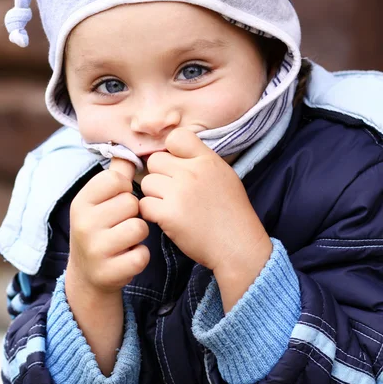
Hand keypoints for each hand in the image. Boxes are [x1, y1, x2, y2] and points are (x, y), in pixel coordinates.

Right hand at [67, 157, 149, 295]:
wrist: (87, 276)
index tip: (116, 202)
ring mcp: (95, 249)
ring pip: (140, 228)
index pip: (116, 180)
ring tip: (125, 240)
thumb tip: (128, 149)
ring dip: (138, 235)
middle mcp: (84, 224)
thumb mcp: (98, 203)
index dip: (124, 190)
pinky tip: (127, 257)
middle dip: (133, 214)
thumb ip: (115, 177)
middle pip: (132, 203)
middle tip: (119, 225)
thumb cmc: (98, 230)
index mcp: (81, 202)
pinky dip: (140, 256)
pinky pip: (142, 255)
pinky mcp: (110, 271)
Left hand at [139, 129, 271, 290]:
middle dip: (160, 176)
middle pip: (155, 161)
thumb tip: (174, 153)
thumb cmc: (232, 214)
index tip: (177, 167)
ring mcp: (179, 193)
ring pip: (147, 183)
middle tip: (172, 192)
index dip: (171, 152)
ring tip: (171, 207)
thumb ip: (201, 161)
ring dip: (154, 196)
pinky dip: (152, 214)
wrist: (238, 246)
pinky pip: (145, 205)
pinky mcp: (169, 214)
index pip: (176, 137)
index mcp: (208, 160)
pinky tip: (167, 219)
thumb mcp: (225, 176)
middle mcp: (192, 172)